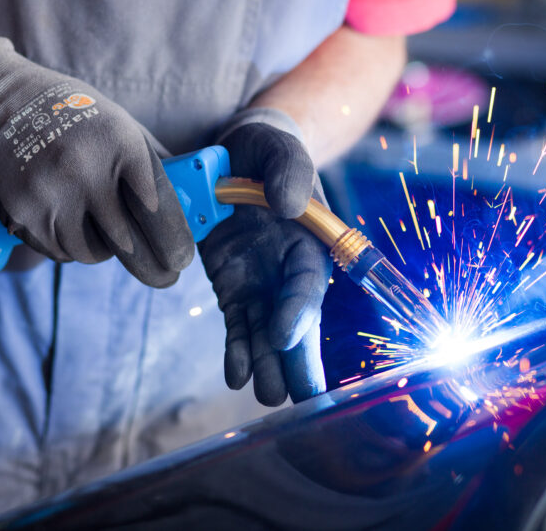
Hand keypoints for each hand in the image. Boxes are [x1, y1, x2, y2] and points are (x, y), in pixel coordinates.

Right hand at [0, 38, 191, 286]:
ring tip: (102, 234)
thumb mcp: (122, 125)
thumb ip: (154, 162)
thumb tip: (192, 199)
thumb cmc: (74, 116)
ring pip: (91, 253)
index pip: (157, 209)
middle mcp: (88, 170)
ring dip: (101, 251)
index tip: (181, 259)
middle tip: (165, 277)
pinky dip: (67, 246)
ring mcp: (53, 193)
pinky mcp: (23, 212)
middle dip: (150, 265)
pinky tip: (67, 222)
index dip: (173, 240)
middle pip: (127, 241)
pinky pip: (58, 251)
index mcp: (122, 145)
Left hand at [199, 117, 331, 404]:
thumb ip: (289, 171)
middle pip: (297, 321)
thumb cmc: (266, 149)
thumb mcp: (278, 148)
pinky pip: (238, 325)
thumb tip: (291, 207)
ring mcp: (262, 283)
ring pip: (267, 333)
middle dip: (298, 358)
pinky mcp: (235, 289)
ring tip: (264, 396)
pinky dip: (237, 350)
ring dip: (267, 364)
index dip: (299, 310)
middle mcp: (289, 270)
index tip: (284, 335)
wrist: (238, 155)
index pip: (308, 283)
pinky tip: (235, 374)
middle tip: (300, 398)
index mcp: (309, 240)